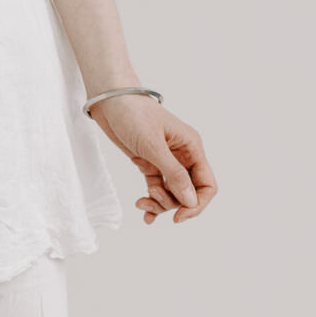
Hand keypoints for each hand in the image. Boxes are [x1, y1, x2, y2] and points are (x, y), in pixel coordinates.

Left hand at [86, 93, 216, 224]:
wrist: (108, 100)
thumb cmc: (133, 114)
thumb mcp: (154, 146)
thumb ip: (174, 174)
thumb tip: (191, 202)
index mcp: (191, 147)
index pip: (207, 184)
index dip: (197, 204)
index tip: (179, 216)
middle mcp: (182, 155)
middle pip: (189, 193)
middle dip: (173, 203)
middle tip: (152, 198)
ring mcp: (166, 161)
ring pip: (172, 193)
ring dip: (160, 203)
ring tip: (142, 202)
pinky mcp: (149, 163)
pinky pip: (157, 189)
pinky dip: (152, 201)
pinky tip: (144, 212)